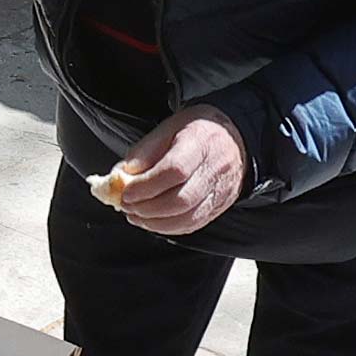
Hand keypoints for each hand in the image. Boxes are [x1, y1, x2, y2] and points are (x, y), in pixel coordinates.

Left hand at [114, 107, 248, 235]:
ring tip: (134, 215)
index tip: (126, 192)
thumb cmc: (196, 131)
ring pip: (188, 218)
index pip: (175, 171)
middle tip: (126, 205)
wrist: (234, 139)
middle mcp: (215, 170)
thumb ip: (143, 152)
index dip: (147, 186)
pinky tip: (152, 222)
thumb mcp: (167, 128)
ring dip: (155, 222)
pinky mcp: (220, 207)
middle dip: (147, 208)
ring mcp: (221, 191)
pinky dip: (168, 228)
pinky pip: (194, 224)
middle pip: (182, 200)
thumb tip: (121, 176)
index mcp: (200, 143)